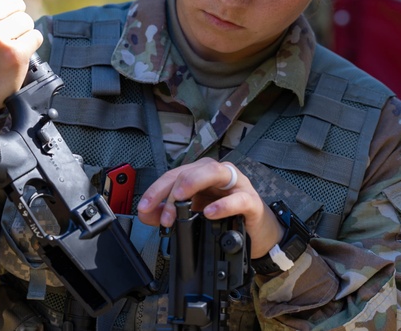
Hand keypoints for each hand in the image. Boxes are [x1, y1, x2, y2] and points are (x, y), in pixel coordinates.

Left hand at [137, 159, 282, 258]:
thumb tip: (147, 214)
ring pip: (215, 172)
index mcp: (202, 175)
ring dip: (193, 183)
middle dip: (172, 190)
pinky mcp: (251, 201)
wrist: (256, 231)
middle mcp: (218, 174)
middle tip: (163, 215)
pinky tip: (210, 213)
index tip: (144, 207)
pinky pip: (238, 198)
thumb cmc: (226, 216)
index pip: (174, 175)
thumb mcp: (194, 214)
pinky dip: (223, 205)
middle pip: (191, 170)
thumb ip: (169, 212)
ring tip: (180, 199)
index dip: (156, 190)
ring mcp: (236, 184)